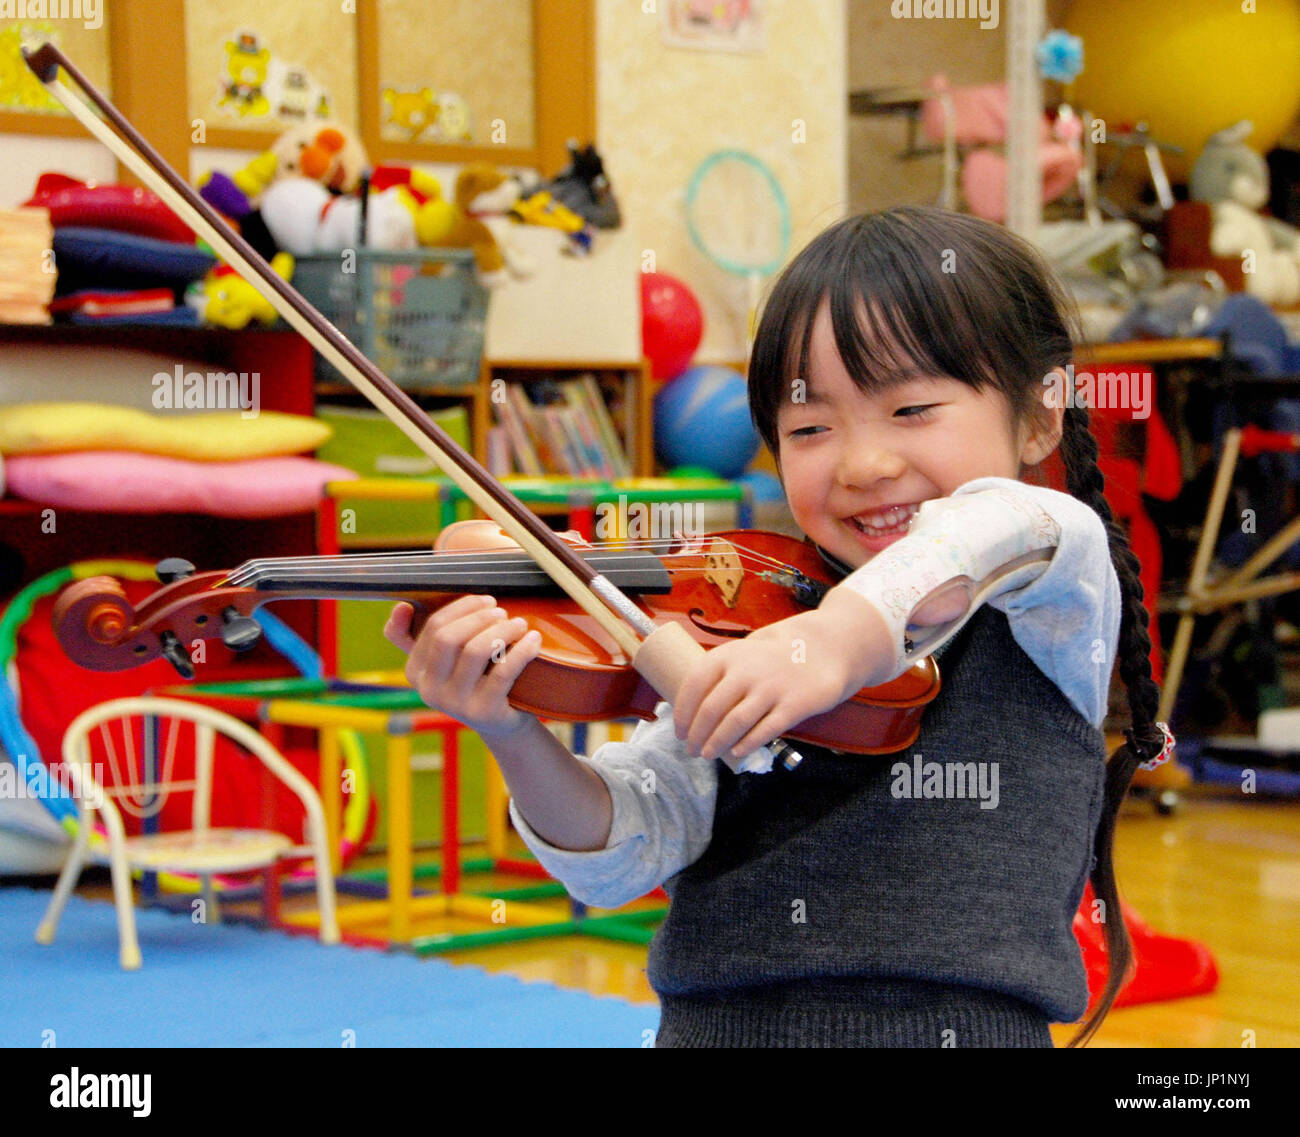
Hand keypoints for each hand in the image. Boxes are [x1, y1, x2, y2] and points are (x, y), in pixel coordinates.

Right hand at [384, 593, 542, 739]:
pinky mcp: (483, 712)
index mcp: (415, 672)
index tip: (485, 600)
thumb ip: (419, 636)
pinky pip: (503, 672)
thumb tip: (401, 607)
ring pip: (475, 651)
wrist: (502, 723)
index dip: (462, 607)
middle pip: (449, 637)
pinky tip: (534, 640)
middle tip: (503, 612)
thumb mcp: (446, 661)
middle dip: (480, 617)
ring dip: (502, 630)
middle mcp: (429, 690)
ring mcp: (455, 704)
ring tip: (520, 624)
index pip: (434, 627)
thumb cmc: (475, 680)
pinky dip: (521, 650)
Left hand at [671, 588, 895, 760]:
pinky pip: (765, 730)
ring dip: (716, 742)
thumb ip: (722, 673)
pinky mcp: (794, 705)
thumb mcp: (745, 652)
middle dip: (697, 734)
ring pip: (735, 722)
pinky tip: (737, 753)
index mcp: (729, 655)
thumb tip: (693, 705)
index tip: (679, 731)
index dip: (683, 712)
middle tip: (691, 750)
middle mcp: (747, 670)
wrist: (825, 647)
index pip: (694, 684)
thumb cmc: (777, 654)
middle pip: (711, 709)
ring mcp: (771, 688)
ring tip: (708, 754)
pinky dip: (747, 744)